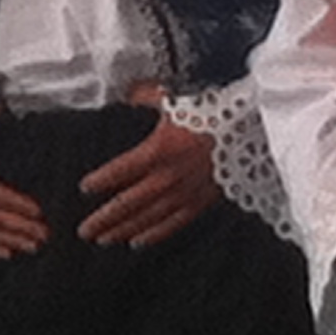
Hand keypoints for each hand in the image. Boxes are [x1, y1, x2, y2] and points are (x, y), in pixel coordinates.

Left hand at [78, 90, 219, 246]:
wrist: (251, 128)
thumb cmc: (213, 110)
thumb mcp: (175, 97)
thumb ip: (145, 95)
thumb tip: (127, 91)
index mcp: (158, 150)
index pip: (120, 171)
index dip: (100, 181)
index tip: (84, 188)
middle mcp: (168, 176)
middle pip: (128, 203)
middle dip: (104, 219)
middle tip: (84, 231)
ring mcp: (185, 192)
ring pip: (147, 218)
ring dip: (123, 230)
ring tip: (103, 240)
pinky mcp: (202, 201)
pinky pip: (174, 223)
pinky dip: (154, 234)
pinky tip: (138, 242)